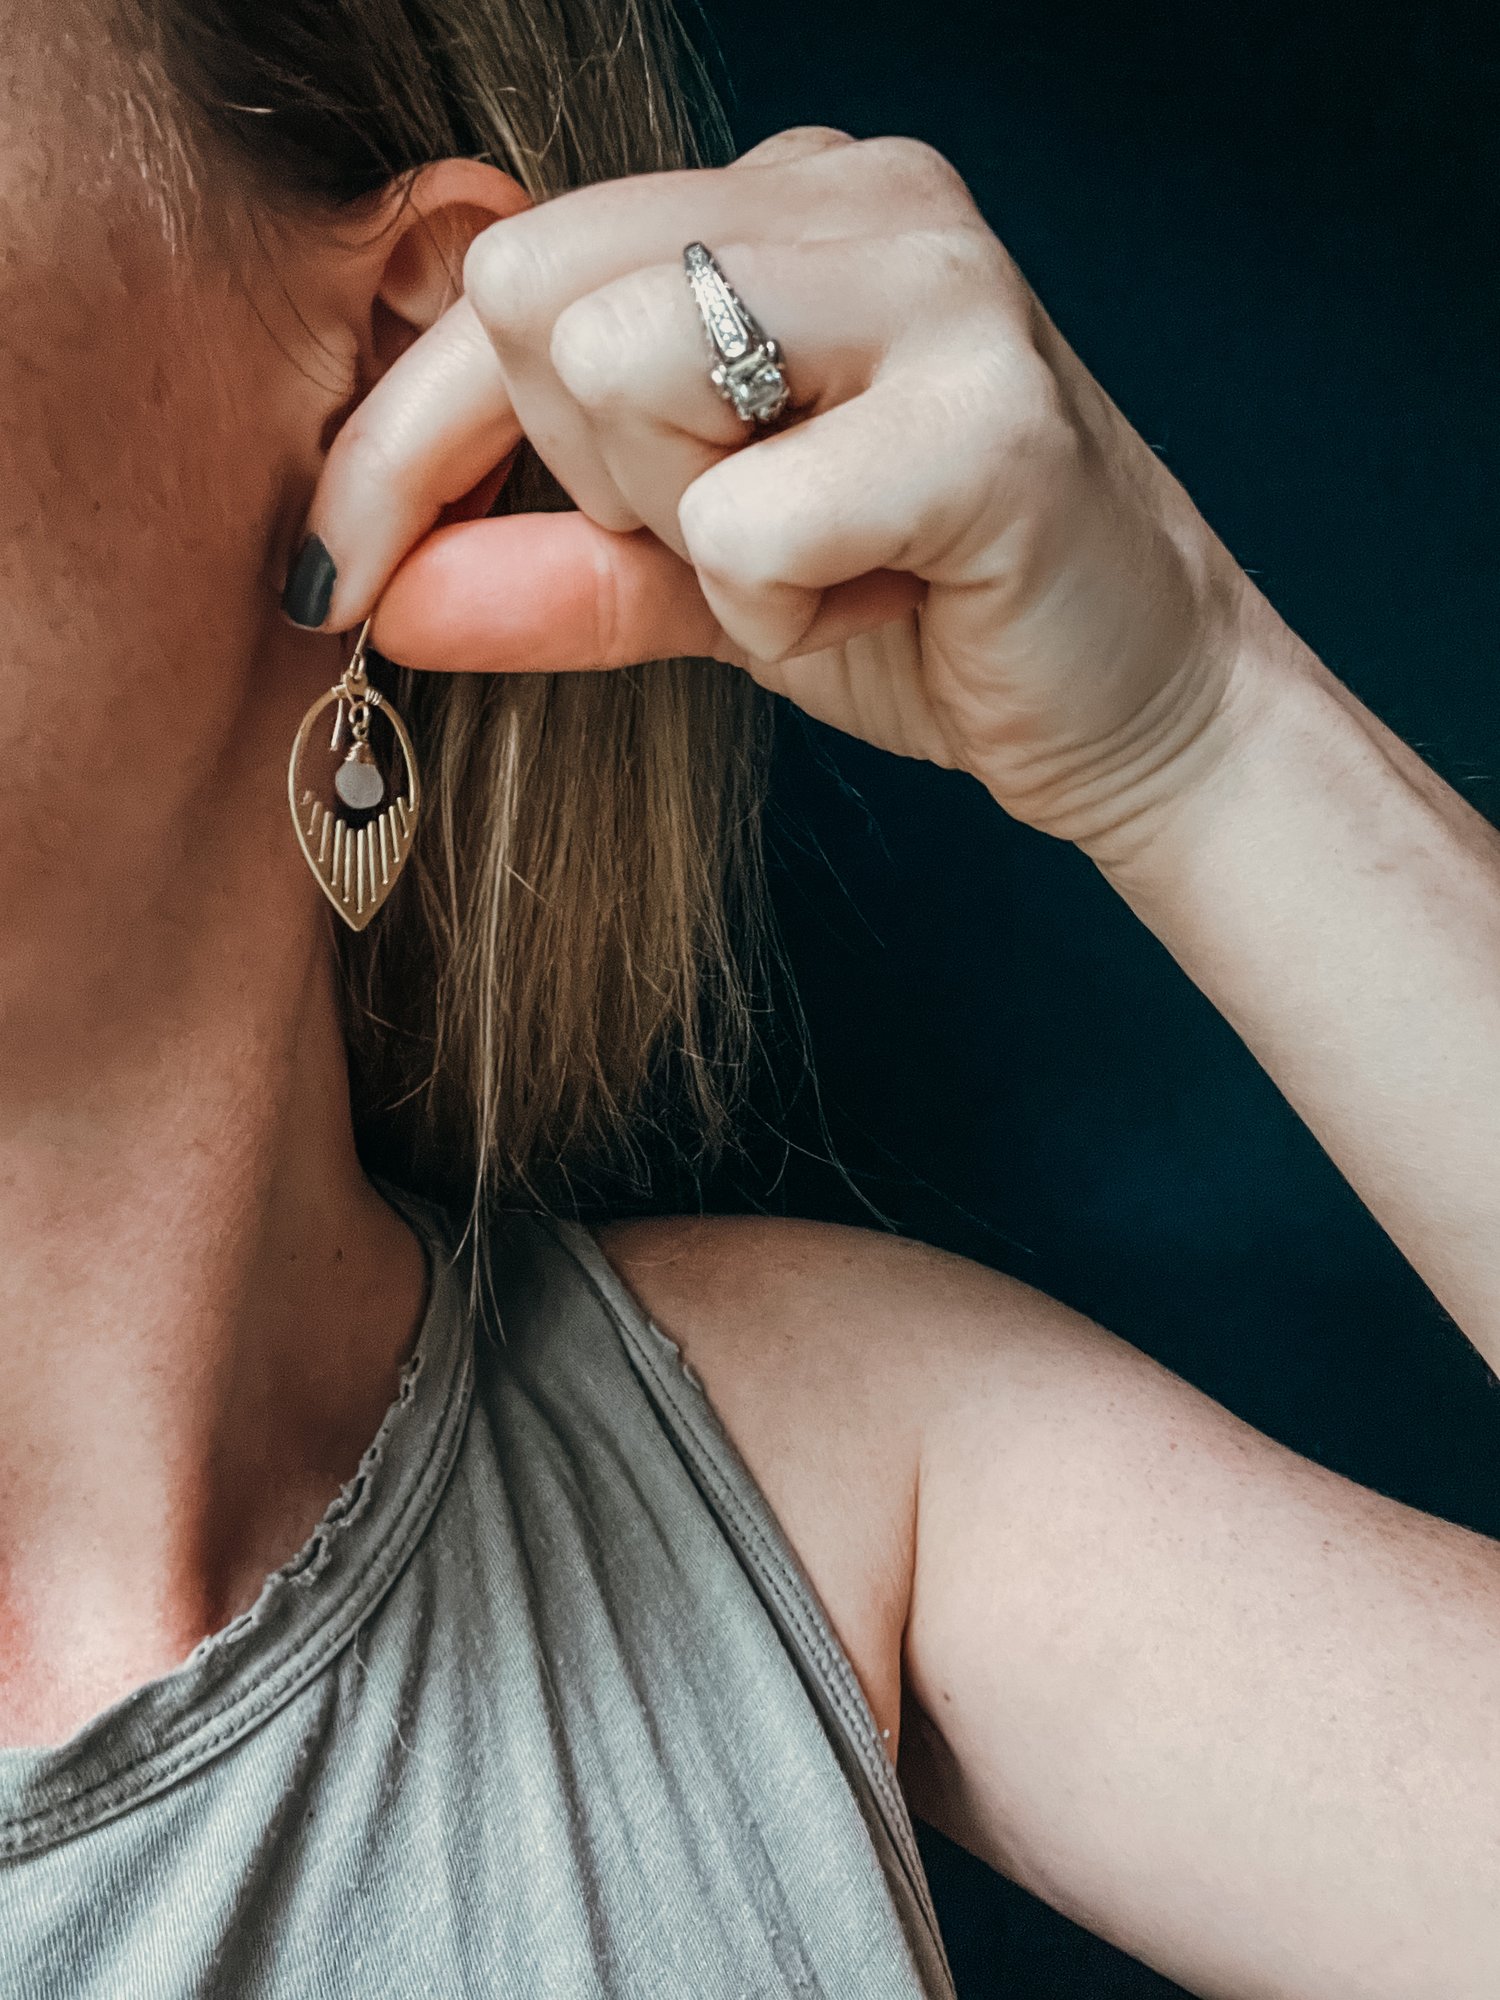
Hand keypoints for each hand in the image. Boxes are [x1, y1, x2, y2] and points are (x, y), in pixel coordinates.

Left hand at [291, 126, 1260, 851]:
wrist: (1129, 706)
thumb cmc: (920, 614)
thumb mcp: (700, 584)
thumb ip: (548, 565)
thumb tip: (379, 591)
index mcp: (780, 202)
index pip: (506, 268)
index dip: (402, 435)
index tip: (338, 570)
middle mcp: (857, 192)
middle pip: (540, 297)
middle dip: (599, 474)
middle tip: (737, 538)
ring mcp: (936, 279)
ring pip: (627, 367)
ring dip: (691, 532)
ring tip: (819, 559)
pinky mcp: (991, 414)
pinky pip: (747, 521)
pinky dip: (781, 614)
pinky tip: (884, 600)